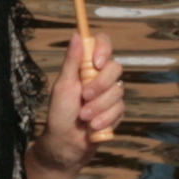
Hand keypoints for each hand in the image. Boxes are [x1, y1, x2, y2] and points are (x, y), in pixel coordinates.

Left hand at [39, 28, 122, 172]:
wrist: (66, 144)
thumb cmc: (59, 114)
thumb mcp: (63, 85)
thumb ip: (72, 61)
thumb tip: (76, 35)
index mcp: (86, 67)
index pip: (103, 45)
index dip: (104, 49)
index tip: (96, 62)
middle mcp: (101, 78)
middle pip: (115, 68)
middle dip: (100, 86)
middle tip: (84, 97)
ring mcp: (110, 95)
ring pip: (117, 92)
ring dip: (98, 107)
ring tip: (84, 118)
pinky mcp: (116, 112)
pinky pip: (119, 110)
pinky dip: (104, 119)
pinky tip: (93, 126)